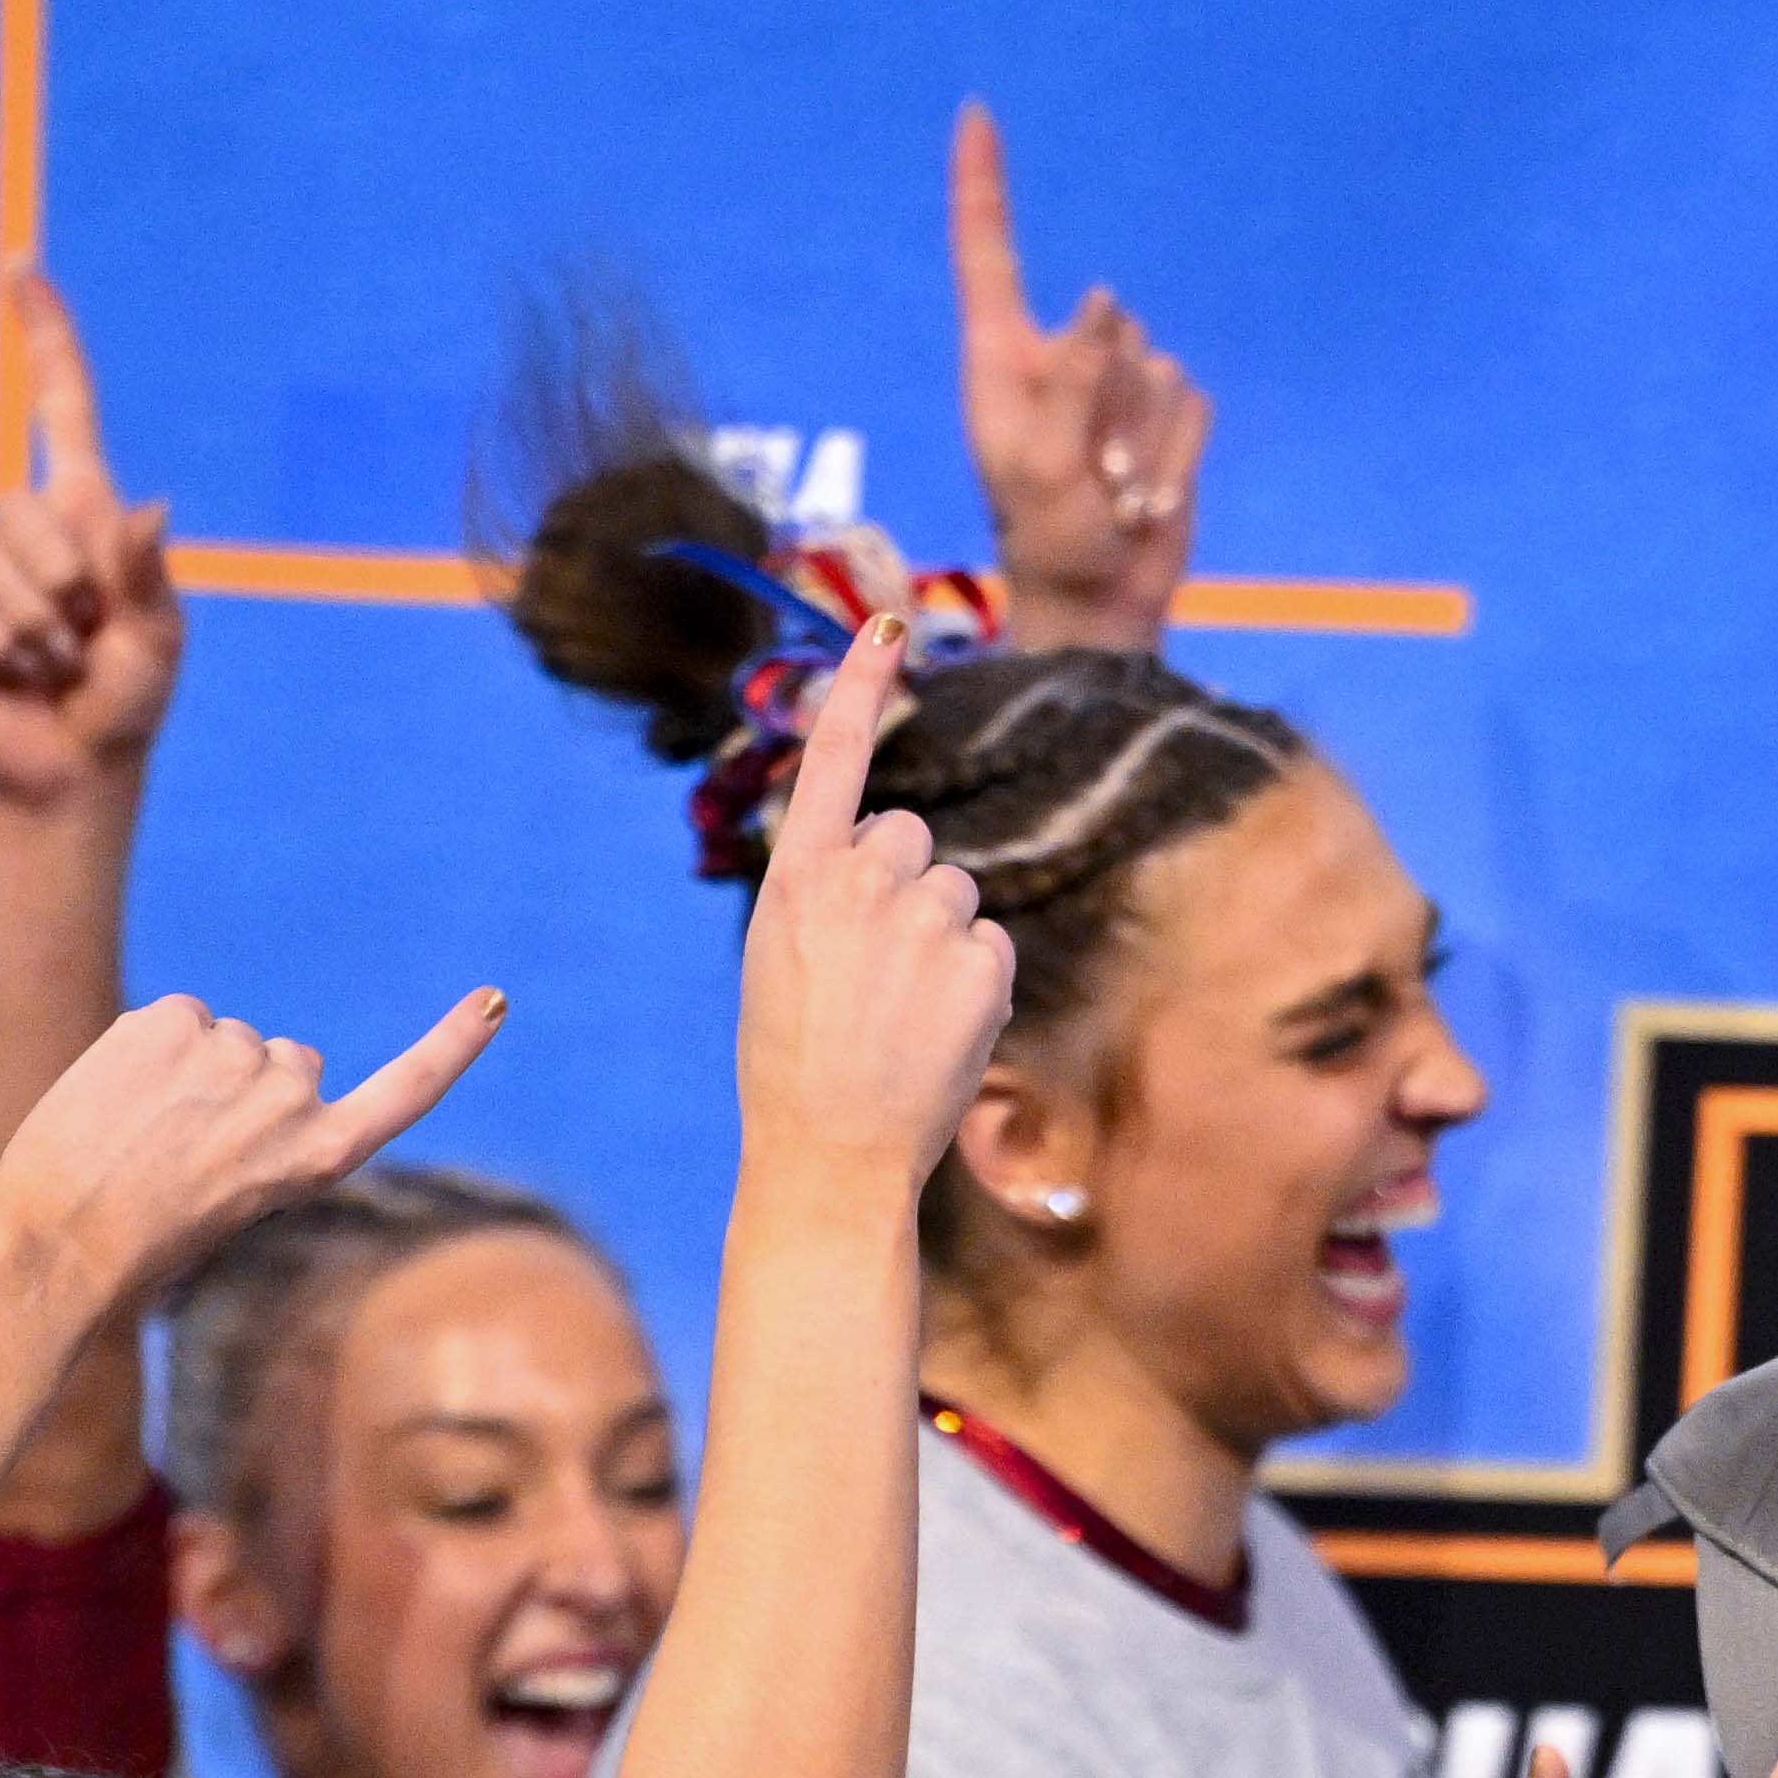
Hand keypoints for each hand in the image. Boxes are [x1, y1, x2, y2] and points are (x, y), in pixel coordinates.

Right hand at [0, 265, 185, 814]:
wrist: (71, 770)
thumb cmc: (125, 701)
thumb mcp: (158, 642)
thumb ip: (148, 577)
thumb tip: (149, 508)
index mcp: (82, 512)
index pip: (59, 405)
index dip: (45, 338)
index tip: (24, 267)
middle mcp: (19, 528)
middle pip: (16, 505)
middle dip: (62, 580)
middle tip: (83, 635)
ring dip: (35, 626)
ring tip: (52, 664)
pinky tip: (13, 677)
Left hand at [0, 978, 507, 1326]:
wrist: (62, 1240)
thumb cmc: (141, 1246)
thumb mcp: (228, 1202)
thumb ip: (256, 1135)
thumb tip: (243, 1056)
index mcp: (319, 1159)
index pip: (407, 1090)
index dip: (453, 1045)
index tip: (493, 1001)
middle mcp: (294, 1098)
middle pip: (286, 1062)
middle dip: (243, 1089)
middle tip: (182, 1149)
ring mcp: (237, 1051)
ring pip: (224, 1040)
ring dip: (188, 1071)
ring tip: (140, 1133)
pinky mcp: (178, 1018)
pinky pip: (176, 1018)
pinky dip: (147, 1049)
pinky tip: (119, 1098)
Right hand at [735, 611, 1017, 1182]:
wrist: (829, 1153)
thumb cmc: (794, 1065)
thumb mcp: (786, 959)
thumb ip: (832, 894)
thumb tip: (899, 858)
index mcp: (797, 877)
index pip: (833, 760)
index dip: (861, 686)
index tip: (890, 623)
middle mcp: (860, 879)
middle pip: (913, 839)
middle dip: (906, 889)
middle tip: (874, 972)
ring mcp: (924, 917)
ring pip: (957, 895)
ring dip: (941, 942)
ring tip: (901, 1015)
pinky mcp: (980, 960)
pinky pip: (992, 947)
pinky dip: (976, 987)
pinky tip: (938, 1034)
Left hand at [950, 103, 1214, 652]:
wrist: (1101, 602)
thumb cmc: (1046, 541)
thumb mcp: (1040, 465)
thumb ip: (1070, 381)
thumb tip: (1103, 300)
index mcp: (1001, 357)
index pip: (988, 251)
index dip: (983, 183)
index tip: (976, 111)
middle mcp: (1059, 358)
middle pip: (1112, 326)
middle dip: (1114, 404)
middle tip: (1090, 482)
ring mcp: (1114, 386)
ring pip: (1157, 365)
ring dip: (1144, 442)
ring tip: (1114, 496)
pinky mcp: (1164, 416)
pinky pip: (1193, 403)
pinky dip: (1177, 457)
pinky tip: (1146, 498)